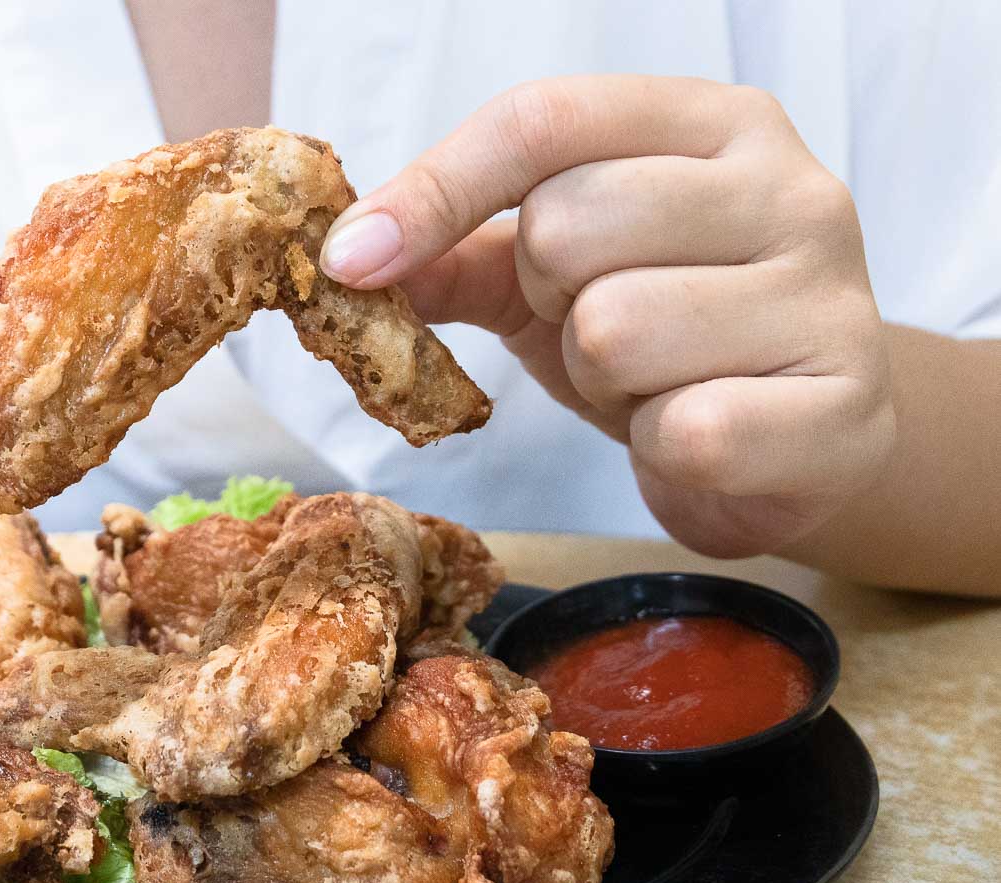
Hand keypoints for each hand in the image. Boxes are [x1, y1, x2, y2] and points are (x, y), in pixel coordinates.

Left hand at [320, 75, 894, 557]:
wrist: (802, 438)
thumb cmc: (674, 335)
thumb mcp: (560, 276)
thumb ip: (462, 252)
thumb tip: (351, 255)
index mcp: (713, 125)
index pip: (544, 121)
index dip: (434, 190)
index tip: (352, 260)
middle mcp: (789, 189)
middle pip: (568, 225)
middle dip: (551, 303)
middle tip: (601, 333)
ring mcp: (830, 295)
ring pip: (616, 329)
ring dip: (604, 383)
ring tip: (655, 384)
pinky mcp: (844, 408)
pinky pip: (687, 429)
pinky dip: (662, 449)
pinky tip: (700, 437)